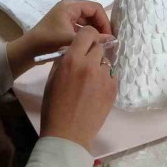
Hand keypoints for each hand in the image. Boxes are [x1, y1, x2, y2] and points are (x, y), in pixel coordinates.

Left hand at [5, 0, 112, 77]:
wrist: (27, 51)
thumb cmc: (48, 42)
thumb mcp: (71, 40)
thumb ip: (93, 39)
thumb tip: (112, 40)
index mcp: (70, 6)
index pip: (95, 8)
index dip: (104, 21)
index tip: (109, 36)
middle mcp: (69, 7)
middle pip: (92, 13)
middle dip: (101, 26)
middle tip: (107, 41)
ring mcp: (66, 16)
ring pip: (87, 20)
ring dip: (94, 31)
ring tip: (101, 44)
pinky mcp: (64, 25)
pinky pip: (81, 26)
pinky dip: (87, 34)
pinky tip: (91, 45)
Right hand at [40, 26, 117, 151]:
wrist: (68, 133)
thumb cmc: (54, 106)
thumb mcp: (52, 78)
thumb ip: (63, 60)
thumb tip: (72, 49)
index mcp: (72, 60)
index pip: (87, 33)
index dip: (86, 36)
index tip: (84, 42)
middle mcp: (90, 64)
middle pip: (98, 46)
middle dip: (92, 51)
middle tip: (85, 62)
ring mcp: (104, 77)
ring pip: (105, 61)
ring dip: (98, 65)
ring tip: (90, 80)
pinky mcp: (113, 89)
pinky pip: (111, 75)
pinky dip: (105, 78)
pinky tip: (96, 90)